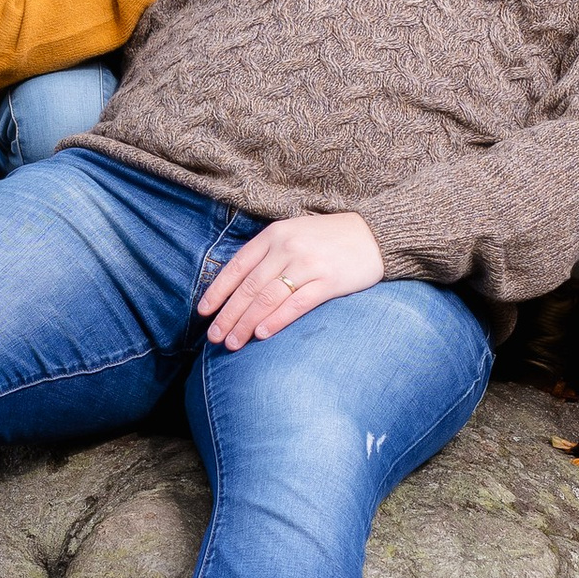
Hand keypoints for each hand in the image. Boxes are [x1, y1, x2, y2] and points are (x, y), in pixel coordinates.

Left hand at [198, 210, 383, 347]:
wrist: (374, 234)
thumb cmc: (329, 239)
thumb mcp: (294, 235)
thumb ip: (269, 255)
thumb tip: (239, 289)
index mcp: (274, 235)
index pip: (238, 266)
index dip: (219, 291)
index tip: (204, 312)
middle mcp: (287, 247)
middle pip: (250, 287)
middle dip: (229, 315)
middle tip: (214, 338)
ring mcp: (308, 263)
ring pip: (268, 298)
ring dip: (246, 323)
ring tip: (233, 343)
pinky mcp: (328, 280)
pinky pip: (297, 303)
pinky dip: (277, 320)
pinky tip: (262, 334)